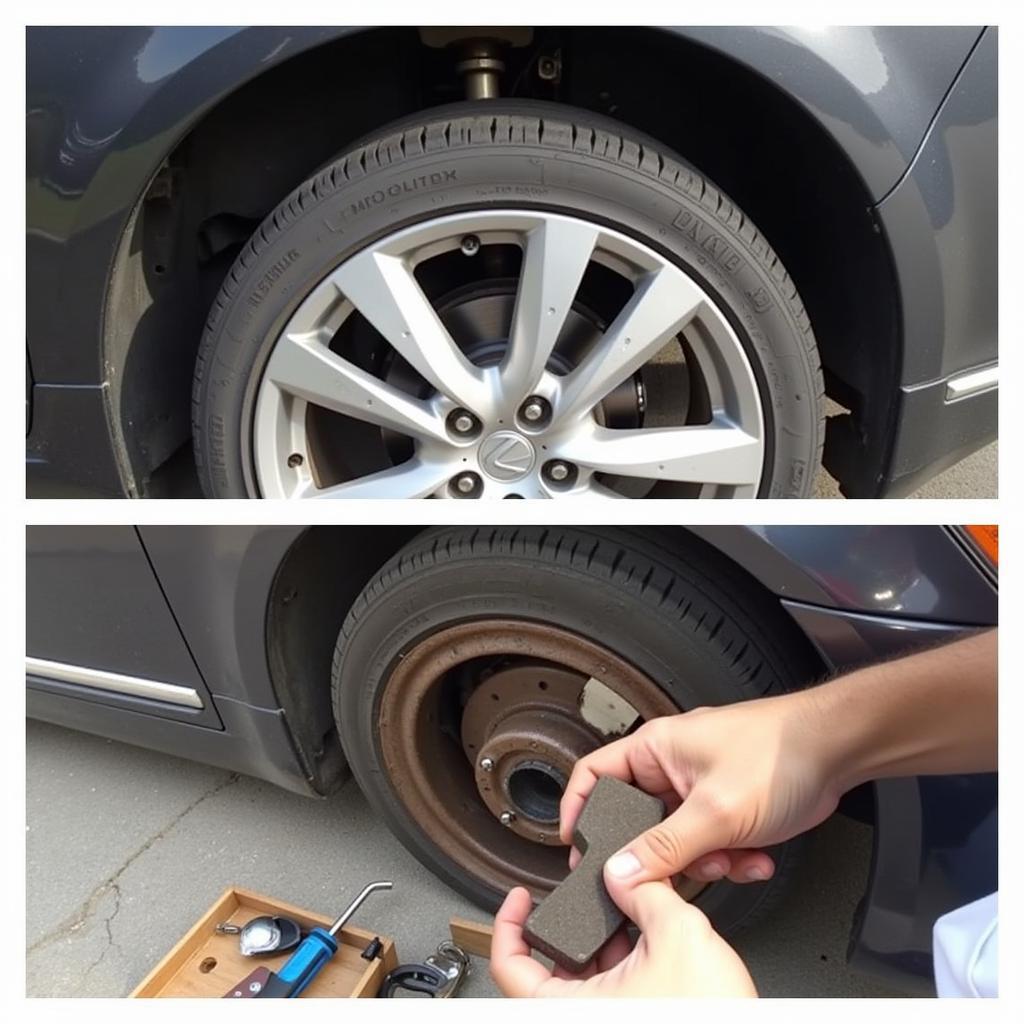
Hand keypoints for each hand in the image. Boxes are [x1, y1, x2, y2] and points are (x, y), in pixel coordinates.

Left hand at [490, 874, 755, 996]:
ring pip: (592, 974)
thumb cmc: (709, 1018)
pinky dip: (629, 957)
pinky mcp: (640, 1018)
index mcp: (574, 1007)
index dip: (508, 926)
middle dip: (577, 921)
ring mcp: (614, 1018)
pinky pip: (618, 985)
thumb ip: (646, 891)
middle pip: (557, 964)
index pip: (510, 968)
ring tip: (629, 908)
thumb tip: (628, 870)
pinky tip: (651, 935)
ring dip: (608, 938)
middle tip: (589, 892)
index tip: (519, 898)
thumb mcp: (679, 934)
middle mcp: (587, 1016)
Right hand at [560, 696, 840, 885]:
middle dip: (662, 853)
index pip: (595, 775)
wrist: (837, 750)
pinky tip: (754, 857)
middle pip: (639, 819)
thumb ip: (664, 847)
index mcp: (655, 748)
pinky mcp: (727, 804)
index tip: (576, 847)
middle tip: (673, 870)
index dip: (579, 810)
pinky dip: (730, 855)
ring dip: (704, 859)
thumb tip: (620, 871)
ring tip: (731, 858)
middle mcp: (672, 764)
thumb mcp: (715, 812)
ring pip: (677, 838)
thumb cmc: (779, 753)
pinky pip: (710, 841)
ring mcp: (700, 785)